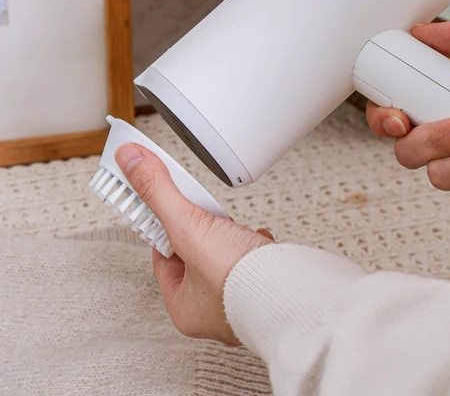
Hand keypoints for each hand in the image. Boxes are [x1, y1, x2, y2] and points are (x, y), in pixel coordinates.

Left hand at [115, 143, 273, 343]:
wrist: (294, 292)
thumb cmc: (241, 281)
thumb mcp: (188, 227)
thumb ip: (159, 193)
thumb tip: (131, 162)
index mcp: (184, 307)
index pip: (162, 258)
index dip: (163, 226)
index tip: (164, 204)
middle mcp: (212, 310)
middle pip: (194, 255)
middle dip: (202, 230)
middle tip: (204, 214)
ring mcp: (241, 300)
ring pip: (225, 258)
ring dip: (230, 236)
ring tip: (232, 227)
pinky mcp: (265, 286)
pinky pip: (253, 262)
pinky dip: (254, 245)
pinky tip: (257, 239)